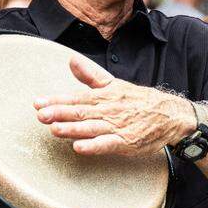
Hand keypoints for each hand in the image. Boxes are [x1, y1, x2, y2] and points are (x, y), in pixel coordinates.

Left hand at [35, 55, 193, 156]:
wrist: (169, 115)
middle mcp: (109, 110)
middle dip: (59, 113)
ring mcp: (118, 127)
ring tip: (54, 129)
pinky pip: (108, 144)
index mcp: (104, 95)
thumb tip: (71, 60)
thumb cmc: (138, 100)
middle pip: (81, 111)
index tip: (38, 102)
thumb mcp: (114, 84)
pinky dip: (94, 146)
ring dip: (72, 128)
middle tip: (40, 115)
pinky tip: (79, 148)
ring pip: (91, 127)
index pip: (77, 97)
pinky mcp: (127, 142)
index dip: (56, 100)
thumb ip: (90, 75)